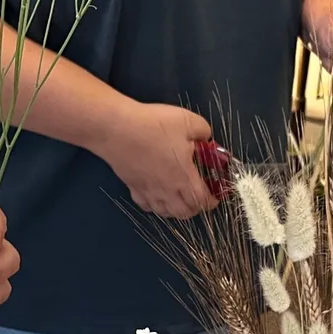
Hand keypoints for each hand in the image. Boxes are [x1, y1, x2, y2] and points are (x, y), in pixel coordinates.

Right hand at [95, 102, 216, 219]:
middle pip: (185, 212)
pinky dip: (156, 205)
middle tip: (199, 195)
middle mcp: (167, 191)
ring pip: (166, 212)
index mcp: (184, 178)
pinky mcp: (133, 188)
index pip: (202, 201)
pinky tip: (157, 194)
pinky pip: (148, 206)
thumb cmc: (153, 126)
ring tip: (180, 198)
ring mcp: (148, 192)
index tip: (216, 195)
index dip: (212, 201)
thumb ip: (203, 132)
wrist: (116, 130)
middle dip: (196, 208)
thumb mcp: (188, 121)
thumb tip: (206, 139)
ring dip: (176, 209)